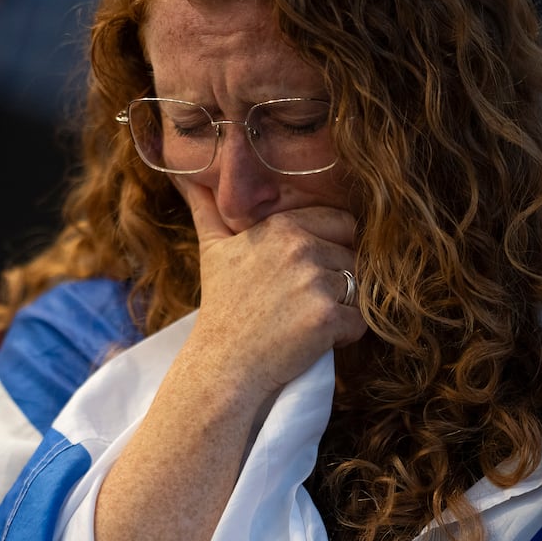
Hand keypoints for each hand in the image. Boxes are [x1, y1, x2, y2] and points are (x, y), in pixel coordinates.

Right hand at [175, 178, 367, 401]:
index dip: (333, 248)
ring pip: (360, 288)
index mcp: (283, 227)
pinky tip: (313, 340)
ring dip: (342, 307)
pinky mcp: (326, 318)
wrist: (222, 365)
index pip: (342, 222)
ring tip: (306, 320)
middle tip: (305, 302)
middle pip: (354, 256)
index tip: (309, 273)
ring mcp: (315, 283)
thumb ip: (208, 207)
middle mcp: (301, 248)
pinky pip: (359, 321)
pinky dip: (344, 335)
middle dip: (340, 280)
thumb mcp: (213, 248)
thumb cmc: (222, 307)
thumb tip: (182, 175)